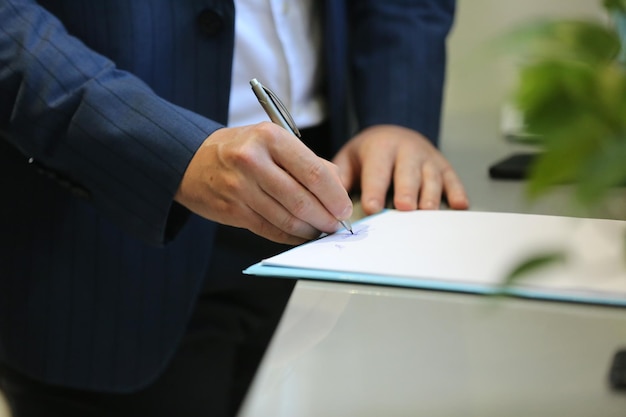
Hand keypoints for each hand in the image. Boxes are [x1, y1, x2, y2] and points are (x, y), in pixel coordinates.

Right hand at [175, 122, 352, 244]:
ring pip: (287, 219)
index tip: (345, 208)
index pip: (314, 172)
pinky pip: (271, 230)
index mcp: (270, 137)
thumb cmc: (240, 149)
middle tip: (336, 225)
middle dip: (326, 218)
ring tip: (321, 230)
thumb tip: (338, 187)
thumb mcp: (273, 140)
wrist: (190, 161)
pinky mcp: (232, 211)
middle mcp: (253, 160)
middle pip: (302, 200)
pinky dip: (291, 236)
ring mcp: (240, 188)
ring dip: (310, 230)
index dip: (335, 196)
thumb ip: (307, 161)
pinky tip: (301, 234)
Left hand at [332, 125, 468, 214]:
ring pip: (432, 178)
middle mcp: (408, 150)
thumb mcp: (349, 158)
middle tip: (404, 208)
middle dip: (407, 191)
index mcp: (381, 147)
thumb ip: (341, 176)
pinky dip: (457, 193)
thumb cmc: (369, 153)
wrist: (394, 134)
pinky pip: (453, 180)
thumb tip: (330, 197)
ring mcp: (429, 159)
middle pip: (408, 173)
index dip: (375, 190)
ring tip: (427, 212)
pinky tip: (459, 206)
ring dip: (430, 196)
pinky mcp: (444, 167)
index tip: (372, 208)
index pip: (377, 170)